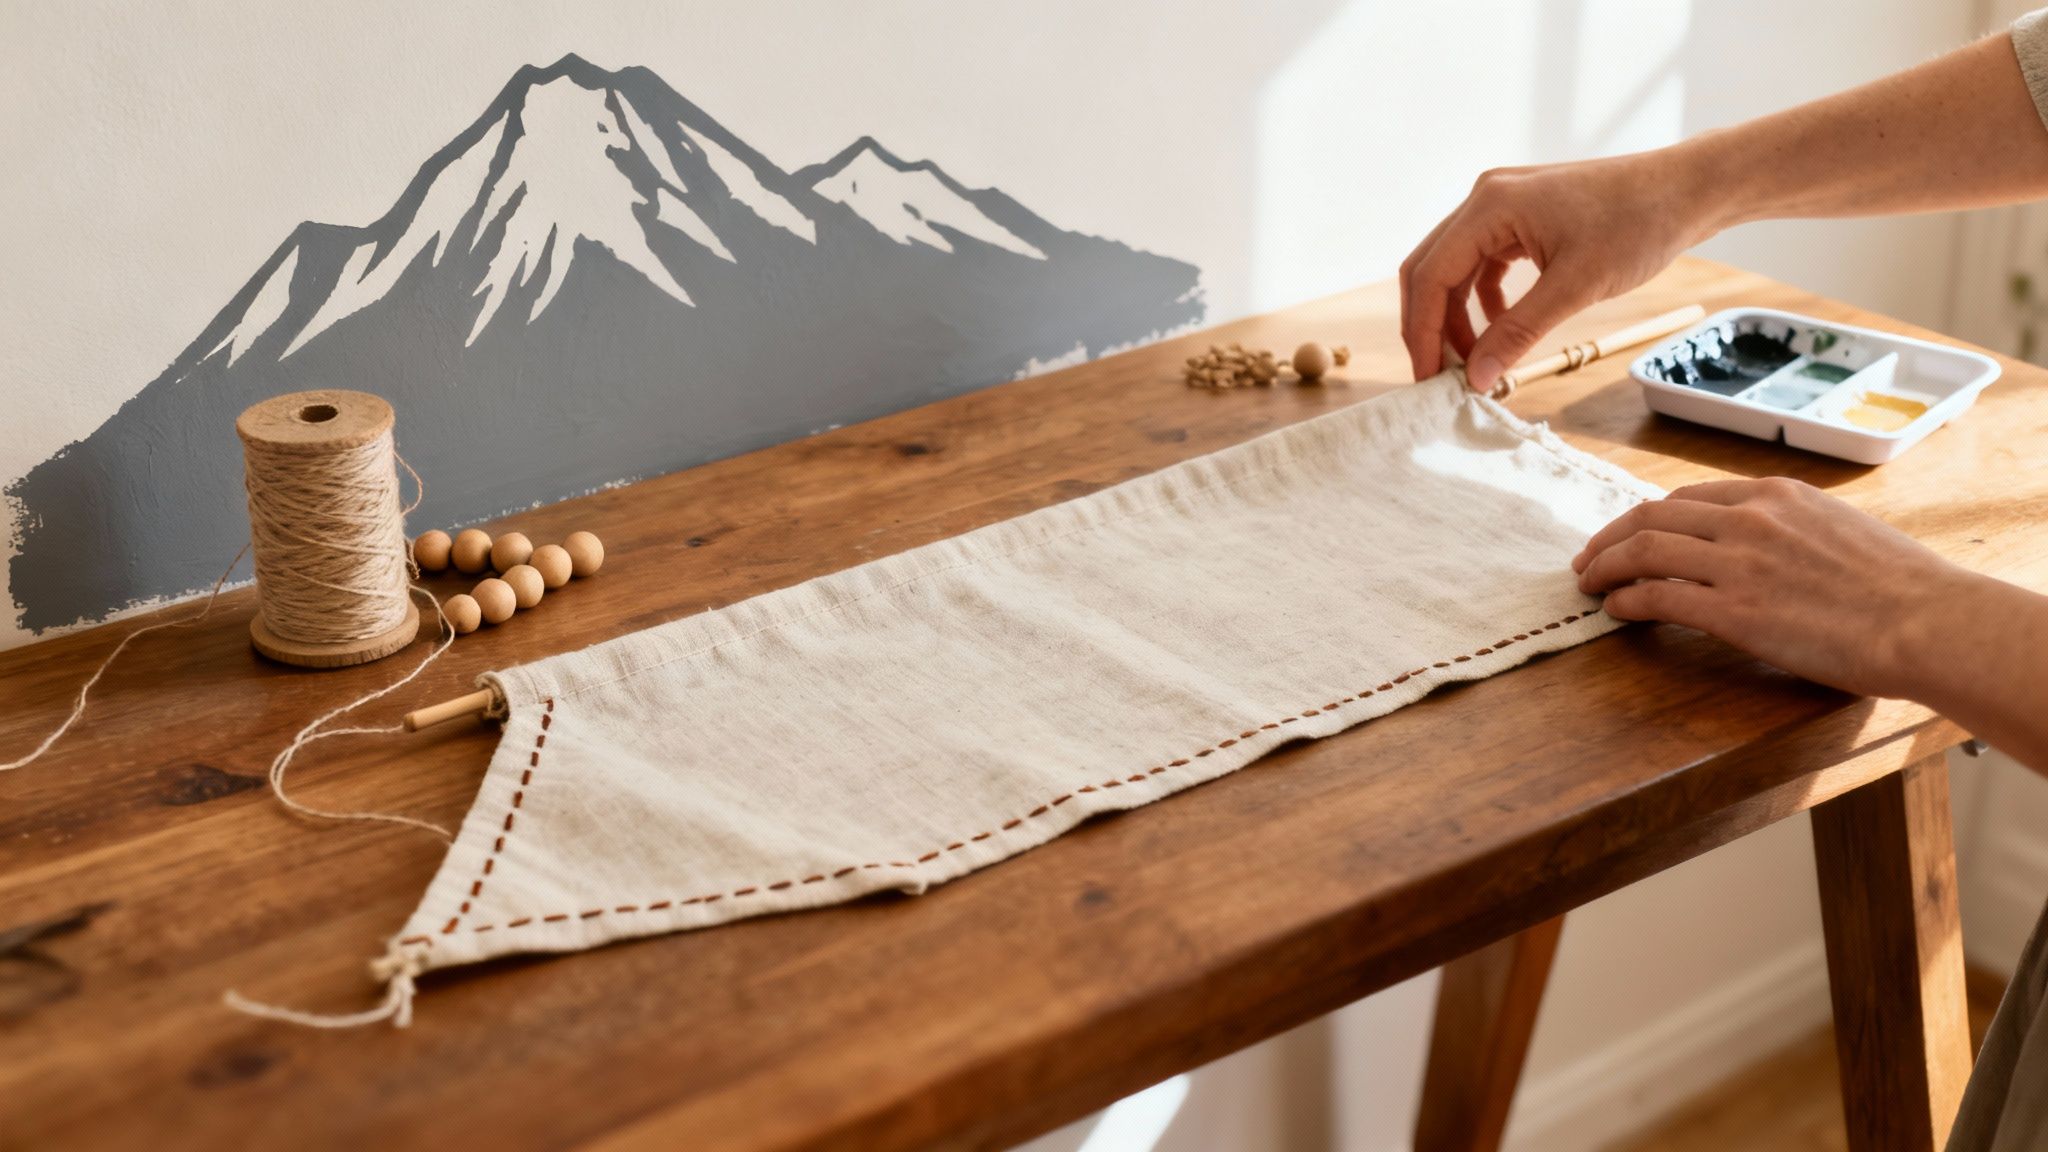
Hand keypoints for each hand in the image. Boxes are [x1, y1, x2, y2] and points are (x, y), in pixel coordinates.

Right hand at [1400, 150, 1719, 393]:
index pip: (1430, 275)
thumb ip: (1518, 332)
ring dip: (1457, 316)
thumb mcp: (1575, 287)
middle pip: (1431, 269)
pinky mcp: (1522, 218)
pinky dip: (1483, 301)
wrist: (1687, 189)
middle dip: (1431, 326)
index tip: (1429, 378)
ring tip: (1474, 360)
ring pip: (1455, 269)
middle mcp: (1486, 199)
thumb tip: (1476, 378)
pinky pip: (1483, 264)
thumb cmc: (1638, 225)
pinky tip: (1501, 328)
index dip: (1423, 332)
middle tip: (1440, 375)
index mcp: (1490, 206)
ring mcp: (1502, 206)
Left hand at [1573, 478, 1977, 699]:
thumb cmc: (1902, 588)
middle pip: (1652, 516)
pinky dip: (1625, 601)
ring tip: (1587, 585)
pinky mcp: (1733, 610)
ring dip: (1604, 566)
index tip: (1629, 535)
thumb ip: (1795, 530)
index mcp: (1777, 494)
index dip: (1648, 517)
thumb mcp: (1842, 529)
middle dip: (1609, 538)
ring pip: (1643, 549)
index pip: (1690, 497)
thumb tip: (1771, 549)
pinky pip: (1656, 596)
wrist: (1927, 620)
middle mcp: (1750, 518)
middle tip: (1587, 560)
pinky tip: (1614, 611)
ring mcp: (1738, 562)